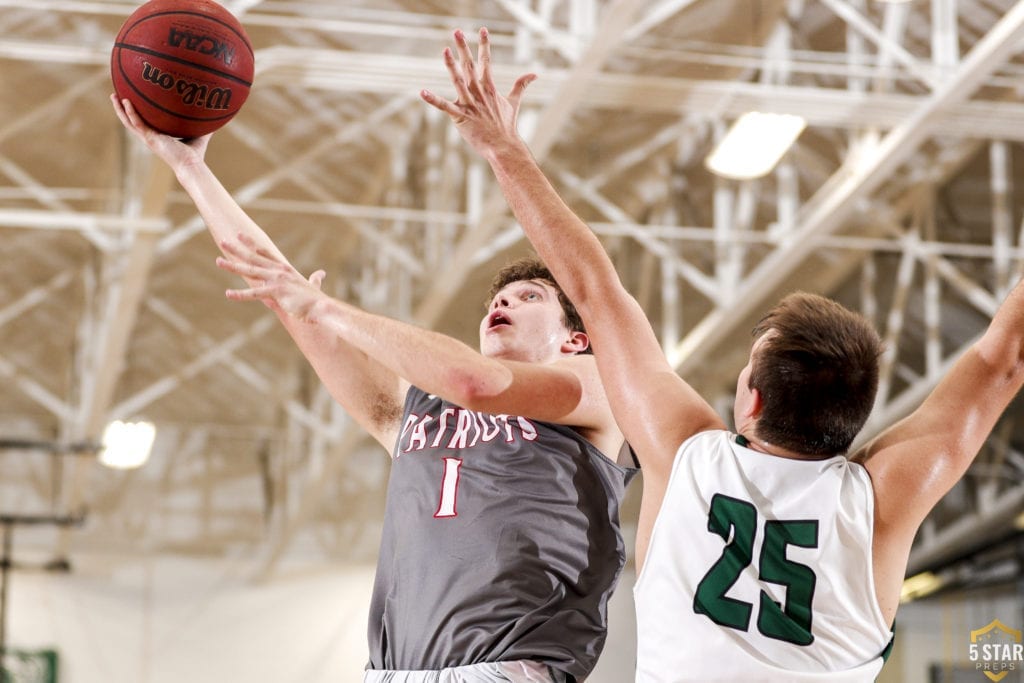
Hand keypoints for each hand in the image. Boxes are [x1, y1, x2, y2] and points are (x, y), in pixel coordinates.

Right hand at [110, 94, 210, 171]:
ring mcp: (148, 138)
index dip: (134, 113)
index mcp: (156, 136)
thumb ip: (203, 125)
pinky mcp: (150, 139)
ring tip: (113, 95)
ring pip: (128, 122)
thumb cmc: (194, 154)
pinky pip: (137, 123)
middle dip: (121, 108)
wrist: (191, 165)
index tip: (130, 100)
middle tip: (115, 94)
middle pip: (130, 120)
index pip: (142, 122)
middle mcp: (149, 137)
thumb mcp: (198, 134)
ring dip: (120, 109)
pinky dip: (131, 113)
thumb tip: (215, 115)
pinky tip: (126, 101)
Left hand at [215, 233, 326, 321]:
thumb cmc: (316, 300)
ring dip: (233, 266)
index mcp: (285, 269)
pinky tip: (228, 294)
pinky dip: (241, 294)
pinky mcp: (276, 292)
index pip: (265, 252)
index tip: (239, 235)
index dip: (251, 244)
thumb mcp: (313, 286)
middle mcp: (279, 271)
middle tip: (223, 241)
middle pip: (253, 257)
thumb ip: (315, 279)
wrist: (322, 307)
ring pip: (250, 271)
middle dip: (237, 249)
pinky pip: (255, 293)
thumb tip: (321, 274)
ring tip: (218, 261)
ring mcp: (276, 280)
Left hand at [420, 27, 535, 154]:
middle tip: (456, 31)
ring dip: (451, 66)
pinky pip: (445, 107)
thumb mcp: (514, 103)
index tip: (482, 29)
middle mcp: (479, 93)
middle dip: (463, 48)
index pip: (486, 61)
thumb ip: (521, 86)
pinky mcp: (461, 117)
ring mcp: (470, 104)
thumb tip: (535, 74)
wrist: (504, 147)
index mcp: (490, 88)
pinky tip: (423, 92)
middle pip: (470, 66)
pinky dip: (433, 100)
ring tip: (445, 50)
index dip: (484, 45)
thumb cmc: (506, 126)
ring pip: (458, 81)